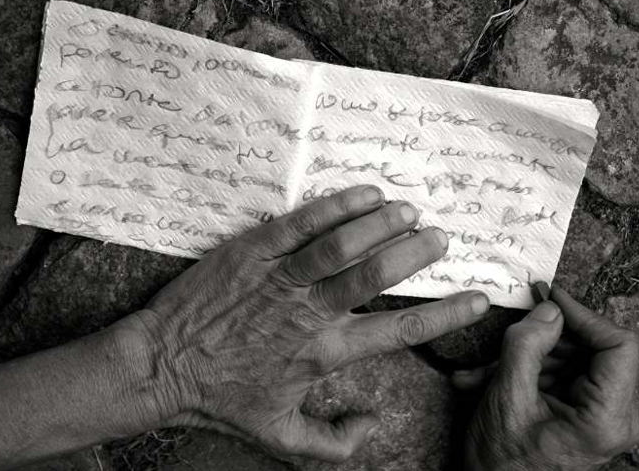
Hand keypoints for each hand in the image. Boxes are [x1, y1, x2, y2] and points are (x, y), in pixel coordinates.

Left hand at [116, 185, 489, 462]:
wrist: (162, 366)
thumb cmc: (223, 398)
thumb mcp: (281, 436)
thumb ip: (335, 444)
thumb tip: (376, 426)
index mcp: (324, 353)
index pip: (398, 333)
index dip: (443, 316)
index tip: (476, 298)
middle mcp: (309, 313)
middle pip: (374, 277)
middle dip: (415, 254)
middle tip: (440, 236)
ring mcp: (280, 278)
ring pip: (341, 245)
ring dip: (381, 224)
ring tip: (409, 210)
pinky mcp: (253, 251)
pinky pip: (300, 223)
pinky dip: (335, 207)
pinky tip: (363, 194)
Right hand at [455, 284, 638, 469]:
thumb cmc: (502, 464)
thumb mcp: (507, 398)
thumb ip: (527, 346)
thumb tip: (549, 309)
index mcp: (607, 419)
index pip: (620, 346)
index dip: (585, 315)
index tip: (551, 298)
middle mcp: (615, 418)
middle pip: (592, 350)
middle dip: (542, 341)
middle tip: (508, 337)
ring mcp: (601, 415)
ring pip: (571, 359)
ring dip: (526, 358)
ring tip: (486, 371)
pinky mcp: (585, 413)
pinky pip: (561, 375)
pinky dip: (526, 372)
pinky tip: (489, 379)